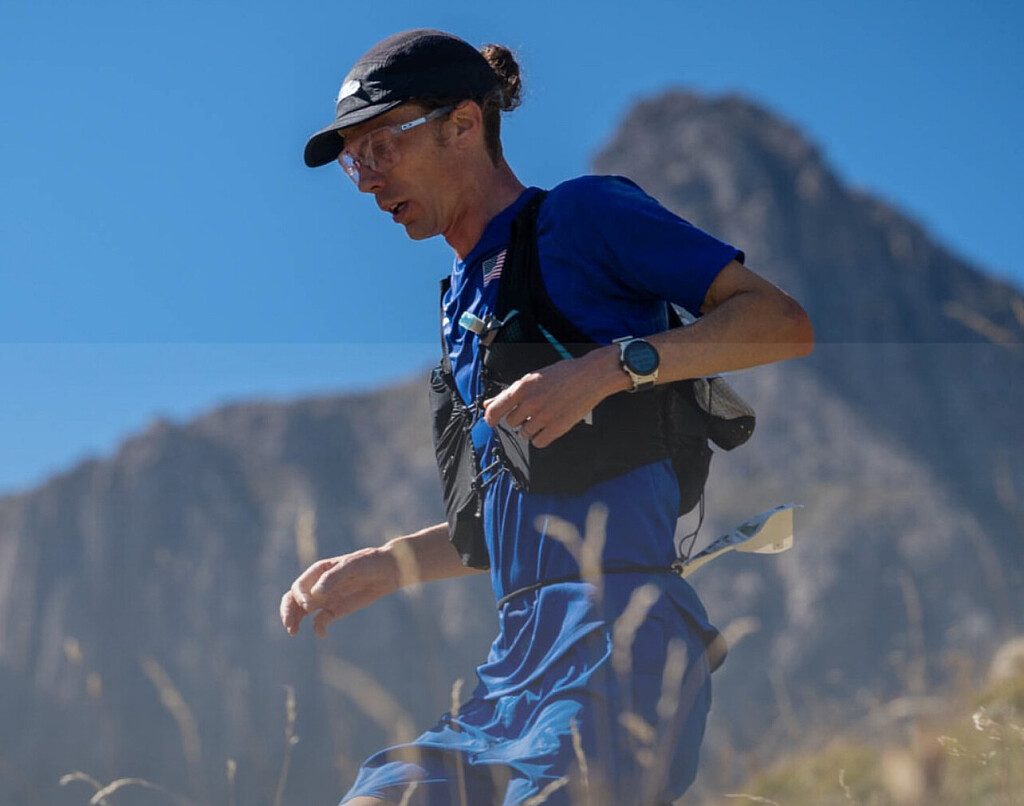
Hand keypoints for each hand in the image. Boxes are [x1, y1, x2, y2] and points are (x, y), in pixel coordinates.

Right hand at [280, 547, 397, 637]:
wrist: (388, 571)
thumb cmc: (369, 562)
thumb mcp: (352, 566)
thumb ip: (333, 577)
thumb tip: (315, 593)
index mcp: (319, 571)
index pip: (299, 586)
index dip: (299, 597)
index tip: (308, 606)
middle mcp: (318, 585)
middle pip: (294, 599)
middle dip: (288, 611)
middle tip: (289, 625)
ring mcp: (326, 598)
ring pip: (302, 611)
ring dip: (295, 620)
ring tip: (293, 631)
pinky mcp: (336, 609)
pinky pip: (320, 621)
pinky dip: (317, 627)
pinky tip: (321, 633)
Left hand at [483, 352, 619, 447]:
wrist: (591, 376)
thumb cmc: (564, 374)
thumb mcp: (533, 378)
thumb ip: (509, 392)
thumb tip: (489, 403)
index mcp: (522, 388)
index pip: (495, 410)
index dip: (490, 418)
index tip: (491, 421)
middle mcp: (531, 403)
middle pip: (511, 422)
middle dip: (518, 418)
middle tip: (531, 411)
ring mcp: (544, 416)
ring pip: (523, 433)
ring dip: (529, 428)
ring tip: (542, 416)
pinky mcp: (557, 428)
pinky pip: (538, 442)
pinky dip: (539, 437)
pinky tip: (546, 428)